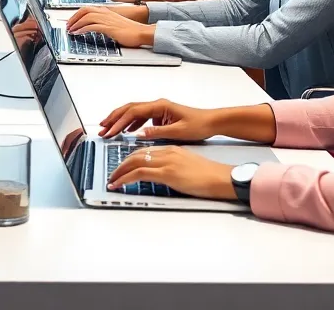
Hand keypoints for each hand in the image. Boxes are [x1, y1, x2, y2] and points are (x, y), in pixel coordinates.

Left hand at [65, 6, 153, 46]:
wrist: (140, 32)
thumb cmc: (129, 29)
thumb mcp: (114, 23)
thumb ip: (104, 22)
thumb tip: (94, 26)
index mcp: (106, 11)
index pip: (87, 8)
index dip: (76, 14)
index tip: (71, 20)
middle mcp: (105, 13)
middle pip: (84, 10)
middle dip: (74, 18)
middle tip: (67, 25)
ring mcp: (107, 19)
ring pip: (86, 17)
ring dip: (76, 23)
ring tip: (70, 30)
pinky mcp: (109, 27)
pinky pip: (92, 26)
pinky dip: (83, 28)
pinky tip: (78, 32)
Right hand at [98, 99, 214, 140]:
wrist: (212, 122)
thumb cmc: (199, 124)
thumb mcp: (178, 131)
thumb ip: (156, 132)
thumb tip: (137, 134)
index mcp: (160, 106)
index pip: (133, 113)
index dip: (119, 122)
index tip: (110, 131)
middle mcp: (157, 105)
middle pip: (129, 109)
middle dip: (114, 118)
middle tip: (102, 129)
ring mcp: (158, 109)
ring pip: (133, 112)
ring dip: (120, 120)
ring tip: (109, 130)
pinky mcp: (160, 115)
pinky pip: (141, 117)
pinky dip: (131, 123)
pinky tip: (127, 131)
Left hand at [106, 145, 235, 200]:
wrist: (222, 178)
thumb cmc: (210, 176)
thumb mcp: (187, 167)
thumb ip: (172, 167)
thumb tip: (160, 176)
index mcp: (172, 149)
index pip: (144, 151)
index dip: (130, 159)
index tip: (122, 167)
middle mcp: (167, 152)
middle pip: (136, 154)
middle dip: (121, 164)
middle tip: (112, 174)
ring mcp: (166, 161)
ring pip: (134, 161)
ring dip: (119, 171)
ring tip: (112, 180)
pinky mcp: (167, 173)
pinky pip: (139, 173)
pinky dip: (125, 178)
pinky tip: (118, 184)